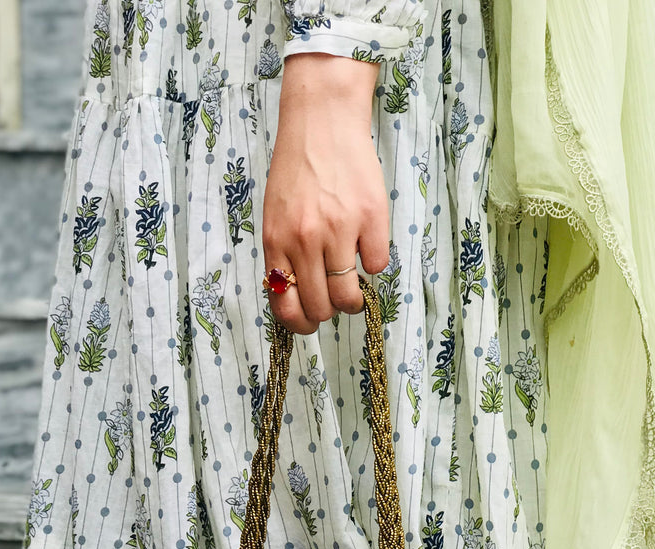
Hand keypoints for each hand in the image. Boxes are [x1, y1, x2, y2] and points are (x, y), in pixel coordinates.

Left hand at [263, 53, 389, 333]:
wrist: (323, 119)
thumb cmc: (299, 167)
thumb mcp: (276, 213)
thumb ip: (284, 254)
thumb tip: (298, 296)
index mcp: (277, 240)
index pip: (285, 304)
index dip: (299, 324)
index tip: (309, 323)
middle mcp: (306, 240)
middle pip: (320, 307)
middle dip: (329, 312)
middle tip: (335, 299)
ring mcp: (340, 230)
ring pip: (349, 296)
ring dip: (353, 299)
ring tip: (354, 285)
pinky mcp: (371, 219)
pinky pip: (377, 265)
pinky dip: (374, 262)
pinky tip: (366, 242)